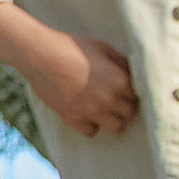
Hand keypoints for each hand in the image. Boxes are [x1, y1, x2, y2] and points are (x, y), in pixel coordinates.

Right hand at [18, 31, 139, 137]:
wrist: (39, 56)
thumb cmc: (71, 47)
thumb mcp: (102, 47)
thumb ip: (121, 62)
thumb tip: (132, 73)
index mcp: (120, 80)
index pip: (138, 97)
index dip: (133, 94)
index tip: (127, 92)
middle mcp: (109, 99)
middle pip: (130, 114)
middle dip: (126, 108)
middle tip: (117, 102)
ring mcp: (92, 111)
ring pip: (116, 127)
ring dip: (113, 120)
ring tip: (105, 111)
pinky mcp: (73, 118)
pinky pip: (91, 132)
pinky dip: (91, 125)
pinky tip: (86, 114)